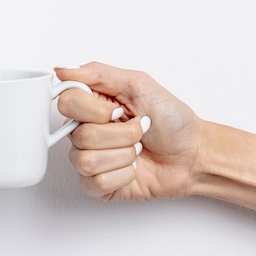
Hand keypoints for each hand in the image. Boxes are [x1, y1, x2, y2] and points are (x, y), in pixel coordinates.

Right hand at [55, 62, 202, 200]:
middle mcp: (86, 131)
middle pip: (80, 135)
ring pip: (87, 160)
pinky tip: (133, 168)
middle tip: (138, 131)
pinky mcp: (98, 185)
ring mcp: (90, 160)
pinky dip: (123, 174)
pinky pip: (96, 182)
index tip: (119, 110)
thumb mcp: (138, 84)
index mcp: (92, 105)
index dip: (95, 110)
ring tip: (136, 150)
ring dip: (123, 154)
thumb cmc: (172, 120)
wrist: (192, 153)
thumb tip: (63, 70)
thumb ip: (96, 73)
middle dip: (121, 134)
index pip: (67, 103)